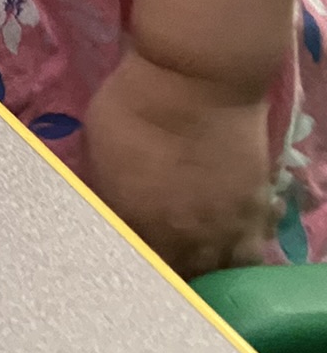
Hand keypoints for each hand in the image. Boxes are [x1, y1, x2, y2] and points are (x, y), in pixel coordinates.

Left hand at [83, 47, 277, 274]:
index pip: (131, 263)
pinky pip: (252, 248)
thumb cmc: (134, 104)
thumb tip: (107, 204)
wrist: (195, 79)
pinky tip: (225, 234)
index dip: (127, 259)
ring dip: (206, 265)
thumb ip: (105, 187)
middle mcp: (183, 236)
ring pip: (219, 270)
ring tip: (194, 253)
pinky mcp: (255, 209)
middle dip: (167, 268)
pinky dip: (240, 247)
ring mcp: (225, 226)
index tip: (123, 253)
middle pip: (179, 274)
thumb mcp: (97, 147)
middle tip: (159, 254)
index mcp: (136, 221)